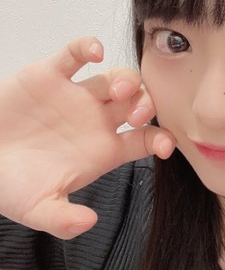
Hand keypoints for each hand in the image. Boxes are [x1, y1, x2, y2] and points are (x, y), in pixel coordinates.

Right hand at [0, 36, 175, 238]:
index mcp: (104, 151)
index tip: (164, 145)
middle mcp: (96, 121)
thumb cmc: (8, 185)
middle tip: (138, 114)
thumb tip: (87, 223)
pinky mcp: (50, 76)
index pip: (146, 139)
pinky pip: (75, 54)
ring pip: (117, 78)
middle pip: (140, 103)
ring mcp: (76, 96)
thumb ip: (62, 219)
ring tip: (117, 91)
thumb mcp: (36, 208)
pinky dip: (88, 47)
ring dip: (126, 79)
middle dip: (148, 105)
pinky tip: (93, 53)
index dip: (160, 139)